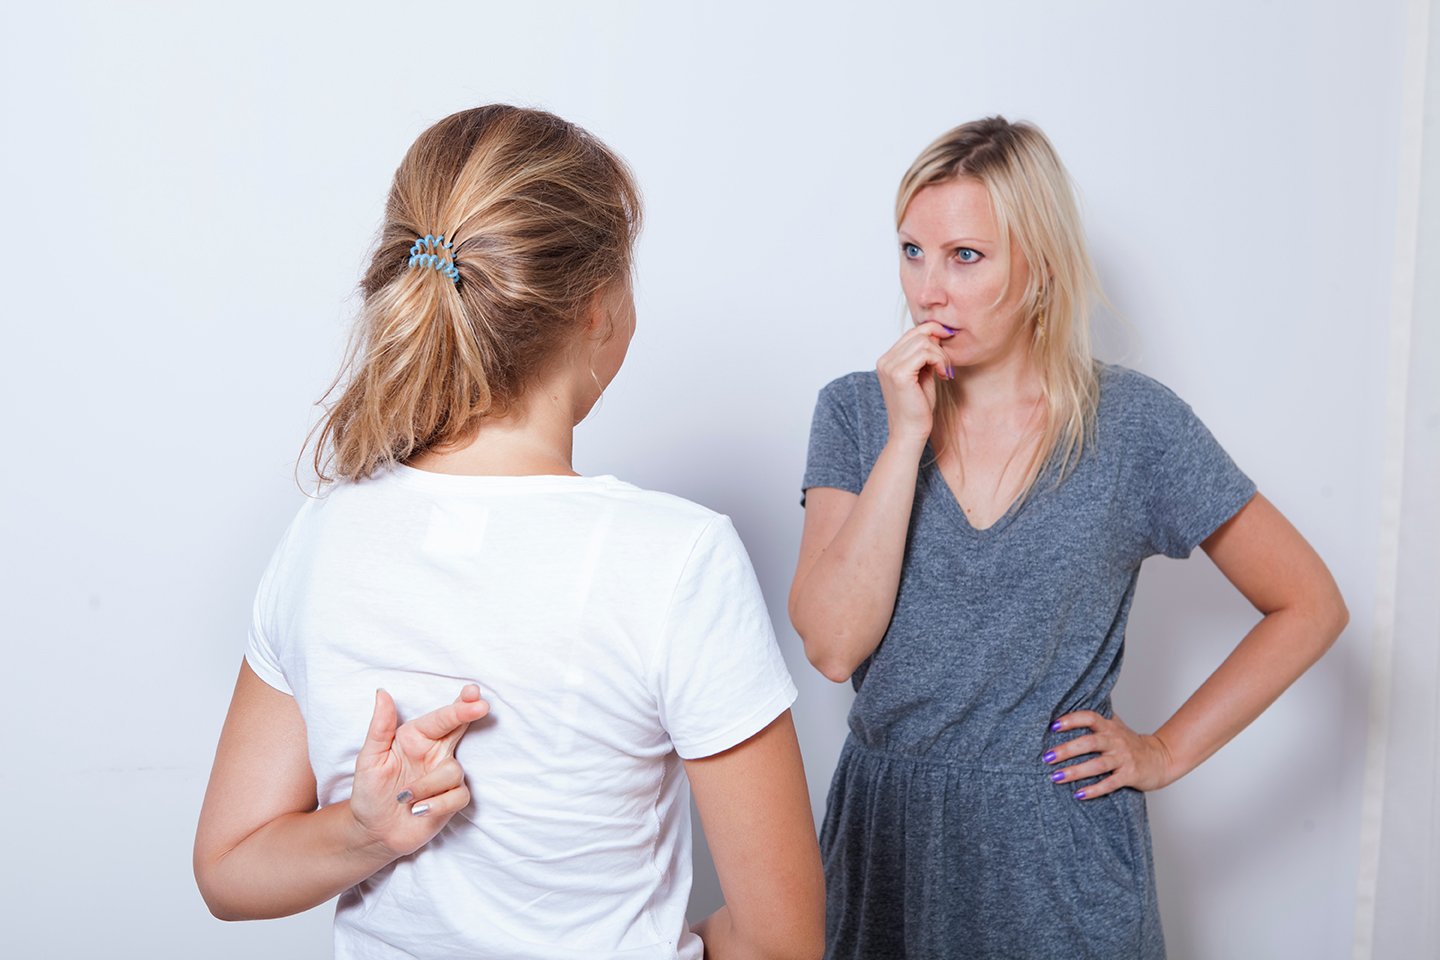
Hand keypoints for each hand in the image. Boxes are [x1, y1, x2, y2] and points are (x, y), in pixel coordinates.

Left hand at [350, 684, 489, 857]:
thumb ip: (380, 726)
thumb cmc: (369, 792)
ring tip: (404, 798)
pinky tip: (418, 811)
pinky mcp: (452, 799)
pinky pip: (457, 796)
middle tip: (482, 705)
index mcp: (415, 737)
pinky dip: (436, 804)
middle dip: (470, 714)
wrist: (373, 832)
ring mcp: (445, 776)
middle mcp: (434, 752)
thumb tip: (382, 693)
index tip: (472, 694)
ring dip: (427, 786)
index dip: (459, 705)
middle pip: (460, 728)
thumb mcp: (369, 759)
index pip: (440, 717)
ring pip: (453, 771)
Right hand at [875, 321, 954, 446]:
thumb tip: (936, 335)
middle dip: (939, 347)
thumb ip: (925, 356)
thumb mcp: (922, 375)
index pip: (911, 333)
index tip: (947, 343)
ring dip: (941, 355)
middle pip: (918, 334)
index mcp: (887, 360)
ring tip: (944, 372)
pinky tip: (942, 375)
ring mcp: (889, 366)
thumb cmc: (917, 408)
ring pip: (923, 342)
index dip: (932, 333)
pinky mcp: (898, 374)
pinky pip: (925, 353)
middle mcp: (884, 360)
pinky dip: (939, 361)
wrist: (909, 432)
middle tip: (946, 366)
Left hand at [1043, 710, 1176, 799]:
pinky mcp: (1130, 775)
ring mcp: (1123, 758)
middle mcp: (1116, 740)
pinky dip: (1094, 789)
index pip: (1090, 718)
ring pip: (1097, 765)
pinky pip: (1110, 784)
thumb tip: (1068, 707)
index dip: (1071, 720)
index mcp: (1109, 727)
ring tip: (1056, 777)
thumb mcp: (1115, 726)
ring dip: (1075, 772)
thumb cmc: (1131, 743)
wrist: (1161, 758)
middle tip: (1047, 757)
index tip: (1053, 726)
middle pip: (1089, 742)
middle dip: (1066, 750)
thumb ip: (1096, 720)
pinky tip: (1079, 794)